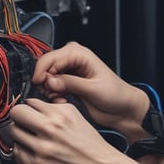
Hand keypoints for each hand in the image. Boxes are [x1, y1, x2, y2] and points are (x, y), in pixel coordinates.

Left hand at [10, 99, 150, 163]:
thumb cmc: (89, 143)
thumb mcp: (76, 116)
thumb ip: (55, 107)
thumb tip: (35, 104)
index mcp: (60, 114)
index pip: (29, 101)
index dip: (30, 105)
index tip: (30, 109)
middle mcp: (50, 129)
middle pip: (16, 113)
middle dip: (20, 115)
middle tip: (24, 119)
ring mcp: (41, 147)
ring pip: (13, 132)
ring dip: (20, 132)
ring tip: (31, 135)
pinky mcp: (36, 163)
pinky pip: (17, 151)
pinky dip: (22, 149)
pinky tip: (34, 148)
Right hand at [32, 42, 149, 141]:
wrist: (123, 109)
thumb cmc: (116, 95)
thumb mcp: (93, 88)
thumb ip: (71, 83)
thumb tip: (50, 81)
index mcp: (80, 54)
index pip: (51, 58)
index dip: (42, 71)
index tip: (40, 84)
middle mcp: (73, 60)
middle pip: (46, 67)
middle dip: (45, 82)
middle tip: (53, 94)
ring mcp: (70, 73)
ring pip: (46, 78)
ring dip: (49, 91)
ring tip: (60, 99)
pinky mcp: (68, 85)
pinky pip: (51, 88)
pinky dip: (53, 96)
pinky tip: (63, 101)